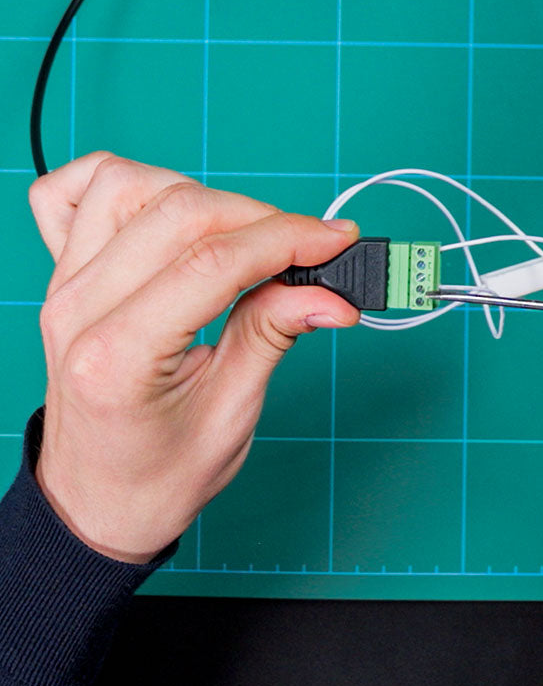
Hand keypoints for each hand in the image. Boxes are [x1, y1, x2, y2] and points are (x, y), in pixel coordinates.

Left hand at [28, 153, 359, 563]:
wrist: (93, 501)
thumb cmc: (157, 474)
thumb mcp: (231, 414)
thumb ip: (273, 335)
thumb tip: (332, 294)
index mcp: (118, 358)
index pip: (213, 262)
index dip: (288, 240)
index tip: (337, 242)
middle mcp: (78, 308)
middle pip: (179, 213)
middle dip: (261, 217)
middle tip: (309, 247)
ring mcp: (63, 284)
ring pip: (128, 185)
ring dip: (200, 196)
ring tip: (242, 236)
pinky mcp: (63, 273)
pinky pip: (69, 192)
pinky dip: (119, 184)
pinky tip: (161, 209)